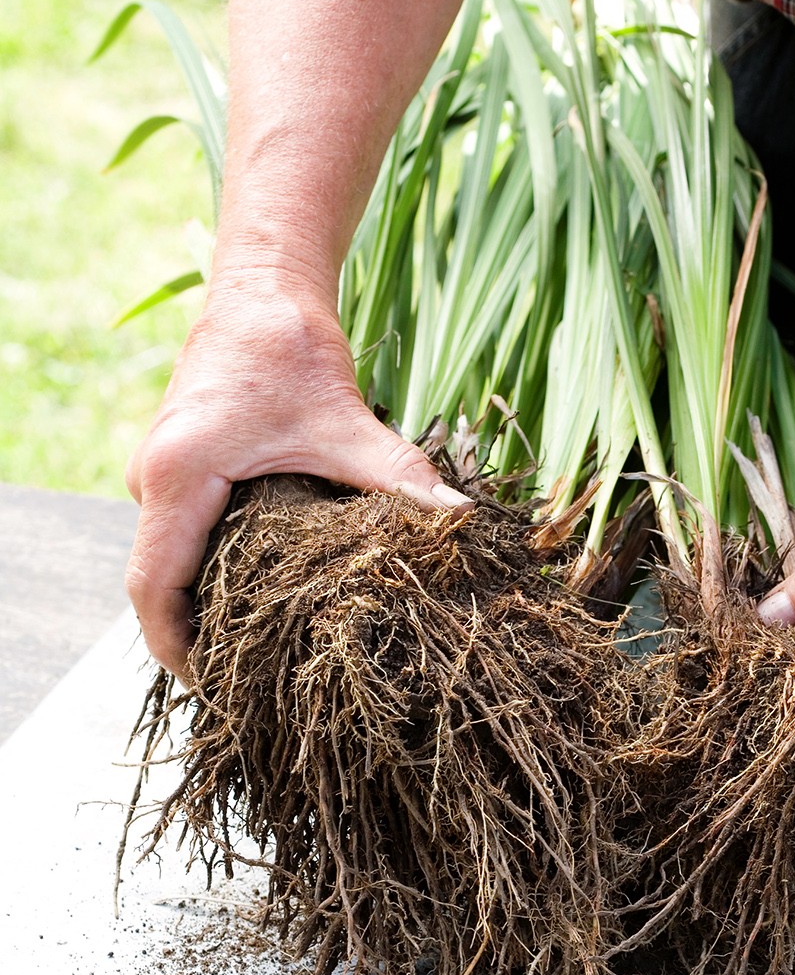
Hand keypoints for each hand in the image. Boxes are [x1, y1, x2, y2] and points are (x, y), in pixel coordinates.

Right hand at [125, 274, 468, 680]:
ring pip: (169, 560)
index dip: (179, 647)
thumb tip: (459, 521)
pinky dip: (209, 569)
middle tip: (249, 681)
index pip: (154, 588)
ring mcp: (159, 473)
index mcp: (178, 476)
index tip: (215, 687)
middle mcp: (153, 479)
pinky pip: (182, 536)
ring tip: (255, 651)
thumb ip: (398, 477)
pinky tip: (256, 595)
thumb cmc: (290, 346)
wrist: (263, 286)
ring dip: (203, 603)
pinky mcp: (178, 466)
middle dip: (196, 635)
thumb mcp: (345, 421)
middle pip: (158, 583)